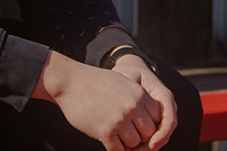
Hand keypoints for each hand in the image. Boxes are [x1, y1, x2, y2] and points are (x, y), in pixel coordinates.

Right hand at [33, 50, 160, 150]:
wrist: (68, 81)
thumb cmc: (94, 83)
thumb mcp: (121, 83)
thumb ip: (138, 99)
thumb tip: (153, 123)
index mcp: (139, 94)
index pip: (158, 119)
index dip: (148, 125)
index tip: (137, 125)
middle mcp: (132, 107)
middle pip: (148, 134)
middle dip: (138, 136)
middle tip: (125, 133)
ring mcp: (118, 120)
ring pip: (134, 143)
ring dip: (125, 143)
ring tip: (114, 135)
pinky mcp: (104, 131)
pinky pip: (118, 150)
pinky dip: (114, 148)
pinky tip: (106, 139)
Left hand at [111, 54, 177, 150]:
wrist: (131, 70)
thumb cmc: (128, 72)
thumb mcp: (127, 75)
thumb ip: (129, 86)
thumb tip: (130, 105)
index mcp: (164, 95)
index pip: (169, 118)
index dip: (162, 133)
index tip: (151, 144)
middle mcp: (167, 106)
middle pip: (166, 131)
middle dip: (154, 144)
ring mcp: (162, 114)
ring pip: (161, 136)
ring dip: (148, 146)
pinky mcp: (155, 120)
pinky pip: (154, 135)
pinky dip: (144, 143)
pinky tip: (132, 148)